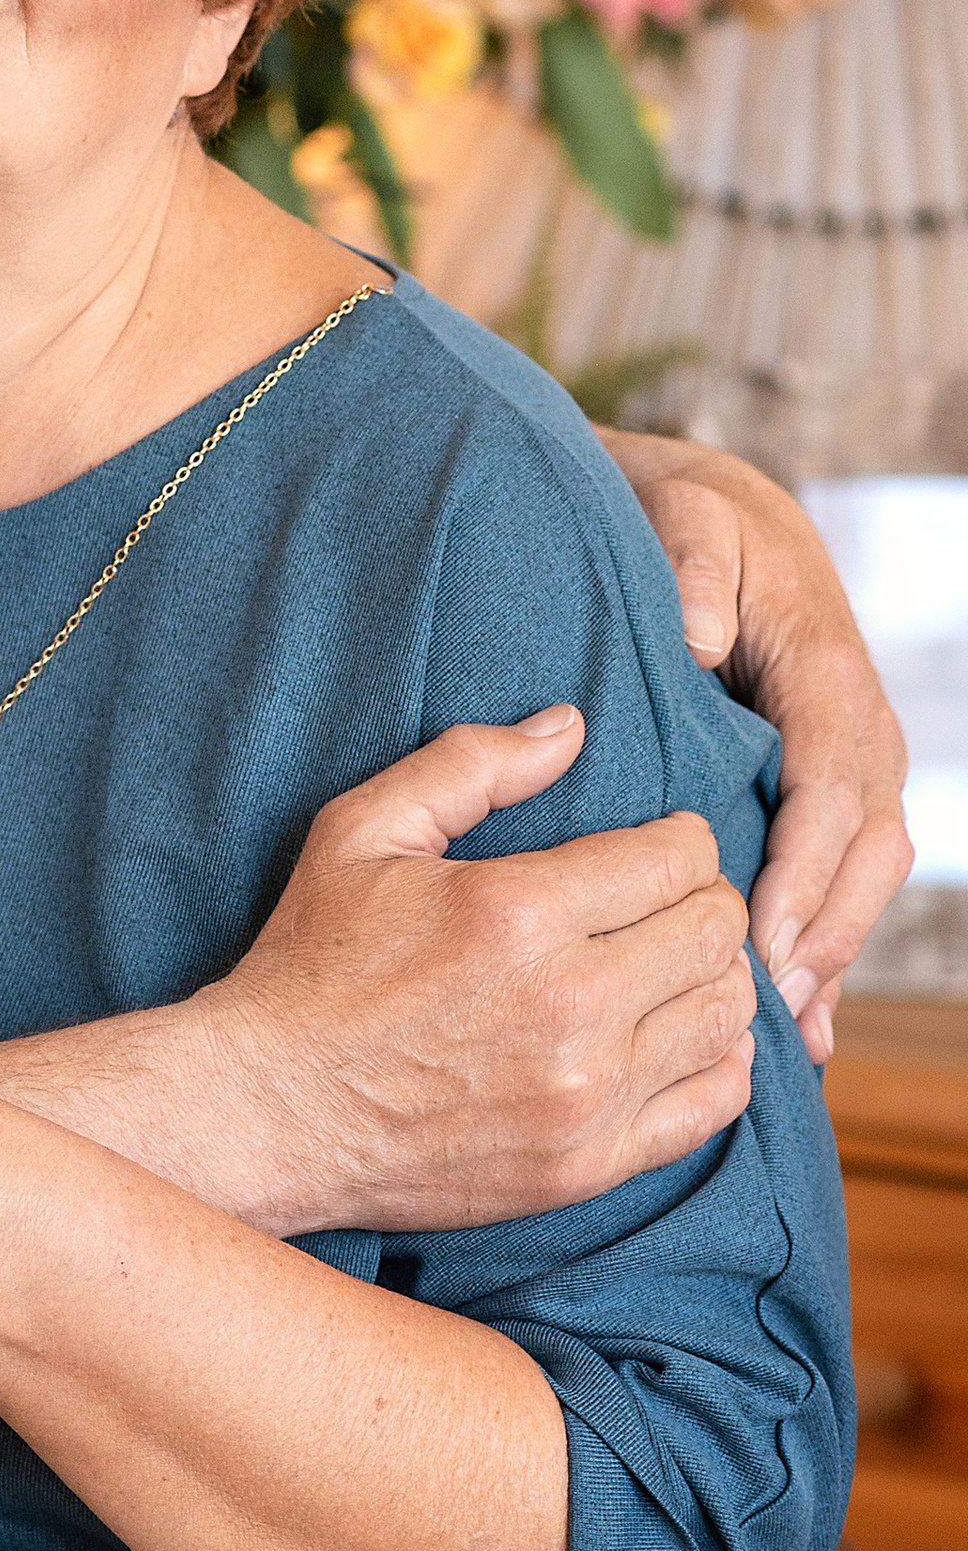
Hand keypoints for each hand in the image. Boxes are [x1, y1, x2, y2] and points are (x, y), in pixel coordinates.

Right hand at [159, 708, 757, 1234]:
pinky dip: (717, 1062)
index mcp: (517, 911)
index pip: (678, 859)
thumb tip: (570, 725)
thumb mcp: (362, 832)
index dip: (680, 839)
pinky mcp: (588, 1163)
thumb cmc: (312, 961)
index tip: (656, 845)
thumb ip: (470, 765)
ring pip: (727, 1015)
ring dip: (712, 978)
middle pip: (716, 932)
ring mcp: (584, 1094)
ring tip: (668, 965)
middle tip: (663, 902)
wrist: (271, 1110)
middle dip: (702, 901)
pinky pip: (714, 1105)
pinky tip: (676, 1036)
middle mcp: (568, 1004)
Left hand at [604, 430, 910, 1058]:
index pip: (830, 789)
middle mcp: (856, 726)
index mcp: (827, 673)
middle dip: (824, 933)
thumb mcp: (685, 521)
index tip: (763, 938)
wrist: (712, 514)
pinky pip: (844, 877)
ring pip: (862, 875)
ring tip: (786, 1036)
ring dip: (831, 954)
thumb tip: (694, 642)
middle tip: (767, 1008)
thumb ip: (692, 570)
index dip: (804, 871)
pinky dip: (830, 949)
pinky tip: (810, 1031)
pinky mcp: (829, 789)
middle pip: (865, 850)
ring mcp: (852, 762)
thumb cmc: (687, 520)